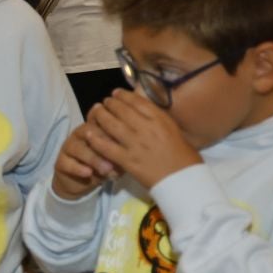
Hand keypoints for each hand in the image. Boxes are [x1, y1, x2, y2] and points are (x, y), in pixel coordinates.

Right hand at [51, 122, 121, 199]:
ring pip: (78, 147)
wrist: (80, 181)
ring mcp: (69, 147)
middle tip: (117, 155)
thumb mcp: (116, 158)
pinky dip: (78, 168)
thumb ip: (121, 153)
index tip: (125, 139)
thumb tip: (130, 155)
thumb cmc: (102, 165)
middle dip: (104, 143)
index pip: (101, 120)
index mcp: (95, 128)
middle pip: (89, 131)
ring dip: (93, 158)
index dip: (112, 127)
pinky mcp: (61, 162)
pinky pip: (67, 163)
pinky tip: (88, 173)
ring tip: (106, 169)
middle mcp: (80, 134)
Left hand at [86, 90, 200, 188]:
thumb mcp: (174, 130)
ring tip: (94, 112)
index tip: (116, 93)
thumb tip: (144, 112)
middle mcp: (146, 128)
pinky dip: (96, 139)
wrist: (184, 179)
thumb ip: (158, 120)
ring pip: (111, 125)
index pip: (137, 101)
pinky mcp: (128, 160)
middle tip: (103, 103)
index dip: (123, 96)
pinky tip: (88, 135)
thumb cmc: (184, 156)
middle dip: (109, 104)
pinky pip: (107, 147)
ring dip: (100, 116)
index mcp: (160, 119)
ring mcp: (135, 143)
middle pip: (121, 110)